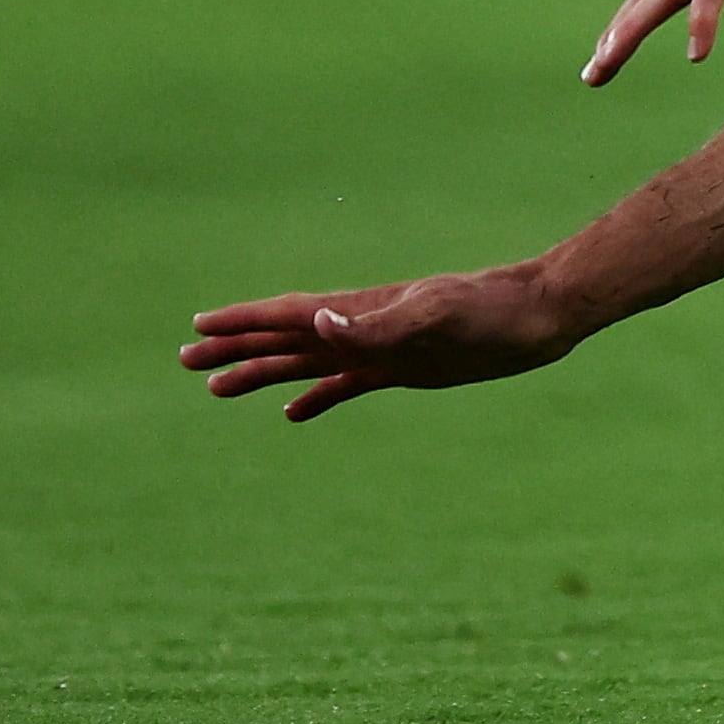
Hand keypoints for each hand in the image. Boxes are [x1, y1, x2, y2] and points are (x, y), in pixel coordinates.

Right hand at [182, 266, 575, 420]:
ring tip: (216, 387)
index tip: (197, 324)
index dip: (243, 320)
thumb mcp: (436, 315)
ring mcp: (382, 347)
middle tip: (184, 359)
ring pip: (306, 361)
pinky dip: (316, 397)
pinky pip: (346, 384)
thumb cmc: (490, 309)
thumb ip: (378, 322)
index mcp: (363, 309)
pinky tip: (291, 414)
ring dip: (262, 372)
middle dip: (235, 347)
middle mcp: (365, 326)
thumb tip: (320, 319)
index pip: (289, 314)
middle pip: (284, 338)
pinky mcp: (405, 369)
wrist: (539, 317)